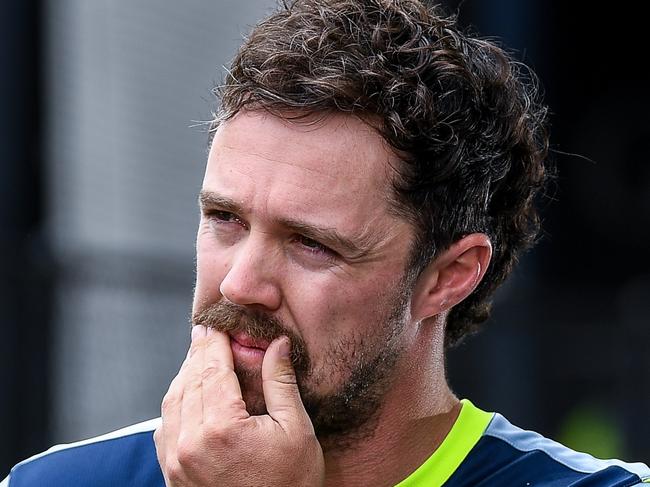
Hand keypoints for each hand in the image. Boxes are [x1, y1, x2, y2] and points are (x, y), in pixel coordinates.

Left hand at [154, 325, 324, 485]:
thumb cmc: (290, 486)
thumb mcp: (296, 431)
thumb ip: (281, 383)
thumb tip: (276, 345)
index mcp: (222, 427)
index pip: (212, 369)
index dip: (213, 343)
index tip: (214, 325)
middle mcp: (191, 443)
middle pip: (190, 381)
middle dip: (198, 353)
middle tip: (205, 333)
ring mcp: (177, 461)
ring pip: (172, 401)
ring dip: (184, 375)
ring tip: (198, 358)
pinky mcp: (173, 475)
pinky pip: (165, 427)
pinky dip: (175, 403)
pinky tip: (187, 394)